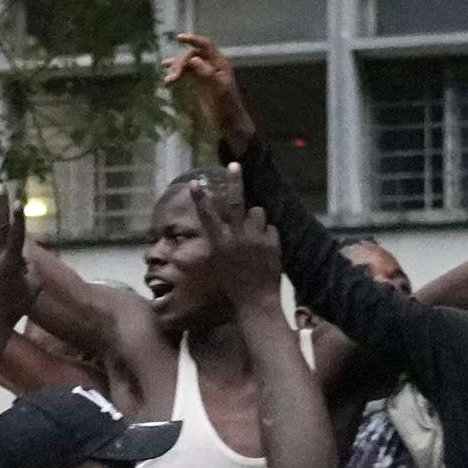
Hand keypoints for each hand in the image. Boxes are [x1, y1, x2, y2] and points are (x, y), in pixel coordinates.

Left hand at [0, 189, 34, 328]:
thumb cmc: (17, 306)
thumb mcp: (35, 286)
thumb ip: (32, 266)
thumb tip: (25, 255)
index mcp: (9, 262)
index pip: (16, 235)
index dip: (18, 217)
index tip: (18, 200)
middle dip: (0, 206)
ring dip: (5, 255)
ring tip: (8, 282)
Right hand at [160, 31, 255, 156]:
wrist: (228, 123)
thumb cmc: (226, 107)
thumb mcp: (218, 89)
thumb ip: (207, 73)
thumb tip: (193, 59)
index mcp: (219, 63)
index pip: (205, 46)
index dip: (193, 40)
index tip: (178, 38)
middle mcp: (212, 65)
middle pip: (192, 56)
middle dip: (181, 63)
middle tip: (172, 77)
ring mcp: (204, 74)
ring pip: (187, 65)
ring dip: (176, 70)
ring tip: (168, 80)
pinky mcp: (198, 84)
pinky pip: (186, 74)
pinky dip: (177, 75)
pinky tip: (167, 81)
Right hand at [188, 166, 282, 305]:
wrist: (256, 302)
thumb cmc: (234, 285)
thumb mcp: (220, 263)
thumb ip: (223, 241)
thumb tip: (226, 224)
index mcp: (219, 243)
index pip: (207, 215)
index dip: (201, 198)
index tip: (195, 182)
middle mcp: (236, 237)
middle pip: (235, 201)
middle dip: (234, 180)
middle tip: (234, 165)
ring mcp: (255, 237)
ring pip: (258, 212)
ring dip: (257, 220)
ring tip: (255, 236)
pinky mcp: (272, 241)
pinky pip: (271, 228)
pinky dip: (269, 236)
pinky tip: (266, 251)